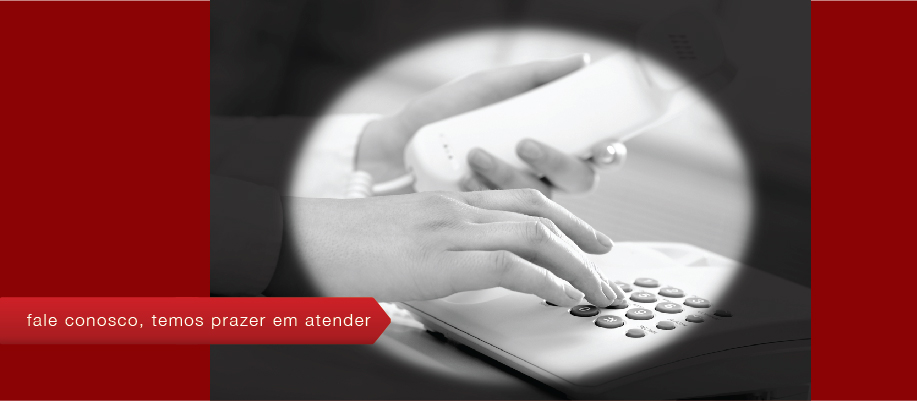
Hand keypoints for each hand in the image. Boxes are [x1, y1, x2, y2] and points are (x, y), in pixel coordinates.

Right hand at [265, 189, 624, 306]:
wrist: (303, 239)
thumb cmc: (342, 246)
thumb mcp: (400, 240)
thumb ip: (438, 249)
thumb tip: (464, 273)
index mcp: (447, 204)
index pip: (520, 198)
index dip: (563, 217)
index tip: (585, 240)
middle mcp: (456, 210)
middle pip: (538, 213)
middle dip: (582, 240)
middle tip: (606, 265)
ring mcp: (450, 231)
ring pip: (535, 236)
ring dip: (575, 265)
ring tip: (595, 288)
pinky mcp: (440, 259)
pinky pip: (509, 266)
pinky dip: (544, 280)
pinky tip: (560, 295)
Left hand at [355, 54, 626, 194]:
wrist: (398, 145)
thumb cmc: (445, 112)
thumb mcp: (490, 85)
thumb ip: (536, 76)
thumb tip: (582, 61)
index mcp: (553, 140)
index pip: (598, 152)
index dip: (609, 152)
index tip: (601, 147)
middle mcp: (542, 172)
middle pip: (581, 180)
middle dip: (558, 162)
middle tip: (525, 143)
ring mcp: (517, 197)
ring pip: (542, 197)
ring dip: (510, 174)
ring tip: (476, 153)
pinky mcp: (491, 217)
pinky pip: (504, 212)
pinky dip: (485, 189)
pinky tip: (462, 176)